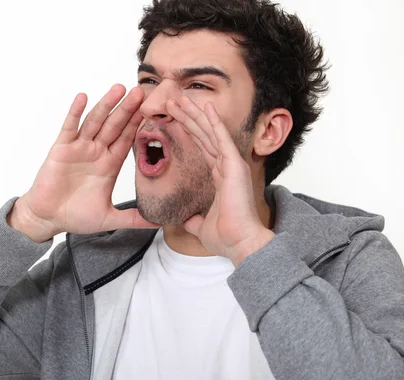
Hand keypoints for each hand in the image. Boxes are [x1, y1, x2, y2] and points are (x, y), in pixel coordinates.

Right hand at [10, 84, 160, 241]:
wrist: (48, 219)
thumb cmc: (75, 217)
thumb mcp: (109, 218)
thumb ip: (133, 219)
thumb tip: (159, 223)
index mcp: (109, 165)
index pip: (126, 140)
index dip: (138, 125)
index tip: (152, 110)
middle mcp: (96, 152)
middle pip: (114, 126)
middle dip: (127, 109)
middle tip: (140, 92)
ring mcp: (79, 148)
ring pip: (95, 122)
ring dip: (106, 104)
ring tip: (118, 88)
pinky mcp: (61, 148)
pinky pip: (70, 127)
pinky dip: (75, 112)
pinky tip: (83, 97)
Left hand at [167, 96, 274, 265]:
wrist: (240, 244)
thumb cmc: (227, 237)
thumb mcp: (201, 226)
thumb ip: (193, 219)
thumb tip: (185, 219)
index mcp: (221, 178)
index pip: (202, 148)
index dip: (189, 132)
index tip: (175, 119)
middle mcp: (228, 168)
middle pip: (204, 136)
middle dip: (189, 118)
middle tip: (174, 102)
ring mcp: (232, 165)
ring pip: (210, 133)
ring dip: (195, 115)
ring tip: (181, 99)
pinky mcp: (235, 165)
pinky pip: (222, 138)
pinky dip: (214, 122)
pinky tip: (205, 106)